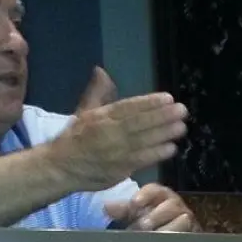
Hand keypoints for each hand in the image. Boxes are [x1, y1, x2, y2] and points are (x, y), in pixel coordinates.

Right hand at [46, 67, 188, 190]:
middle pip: (139, 124)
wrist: (60, 168)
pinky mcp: (118, 170)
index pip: (128, 107)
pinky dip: (156, 154)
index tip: (168, 98)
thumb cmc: (75, 137)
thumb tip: (101, 71)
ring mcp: (115, 153)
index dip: (149, 103)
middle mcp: (109, 133)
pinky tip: (171, 148)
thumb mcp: (84, 111)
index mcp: (101, 117)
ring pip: (142, 142)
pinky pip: (140, 161)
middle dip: (162, 117)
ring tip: (181, 127)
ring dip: (163, 134)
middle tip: (182, 110)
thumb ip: (98, 92)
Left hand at [105, 184, 198, 231]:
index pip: (155, 189)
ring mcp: (187, 219)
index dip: (145, 195)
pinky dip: (177, 240)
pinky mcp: (194, 234)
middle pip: (170, 204)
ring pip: (183, 219)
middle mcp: (176, 204)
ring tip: (153, 239)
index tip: (135, 205)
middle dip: (154, 217)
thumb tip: (106, 206)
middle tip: (140, 228)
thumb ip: (123, 211)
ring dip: (166, 230)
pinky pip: (189, 235)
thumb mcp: (136, 216)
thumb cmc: (149, 224)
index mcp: (160, 196)